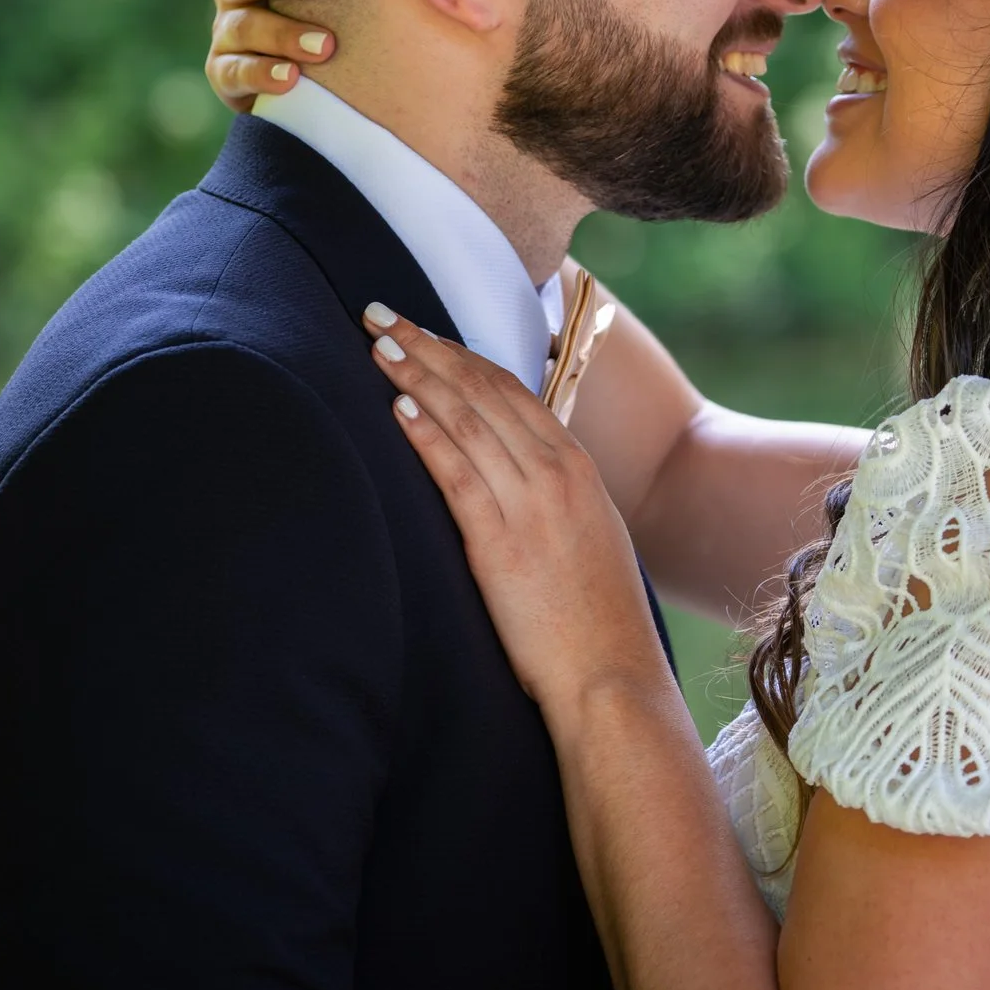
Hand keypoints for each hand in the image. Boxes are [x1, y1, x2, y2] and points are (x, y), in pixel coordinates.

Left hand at [365, 304, 672, 719]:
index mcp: (579, 469)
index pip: (512, 390)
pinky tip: (398, 407)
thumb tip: (513, 477)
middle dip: (429, 347)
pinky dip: (428, 435)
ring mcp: (531, 505)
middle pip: (484, 392)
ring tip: (378, 345)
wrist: (611, 676)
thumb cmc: (597, 620)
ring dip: (419, 377)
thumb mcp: (589, 538)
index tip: (423, 330)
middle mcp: (557, 474)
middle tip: (381, 313)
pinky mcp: (501, 543)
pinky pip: (458, 474)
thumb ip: (554, 499)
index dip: (461, 355)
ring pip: (467, 421)